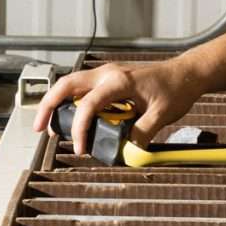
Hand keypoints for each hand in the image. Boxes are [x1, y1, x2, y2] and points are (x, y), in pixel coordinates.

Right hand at [35, 59, 203, 156]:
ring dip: (58, 103)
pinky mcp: (110, 78)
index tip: (80, 149)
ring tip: (53, 127)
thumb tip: (124, 153)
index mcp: (118, 81)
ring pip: (71, 85)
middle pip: (66, 85)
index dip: (79, 130)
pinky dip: (72, 102)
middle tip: (39, 128)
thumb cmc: (176, 88)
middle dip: (48, 106)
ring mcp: (107, 73)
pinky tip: (73, 119)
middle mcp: (107, 73)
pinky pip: (83, 88)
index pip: (88, 105)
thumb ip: (141, 135)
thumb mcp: (162, 115)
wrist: (187, 72)